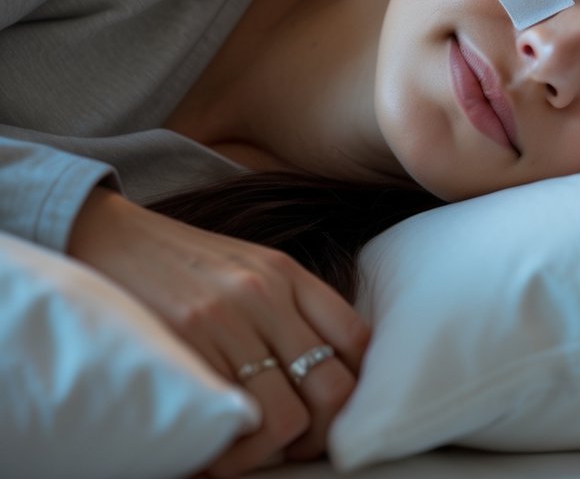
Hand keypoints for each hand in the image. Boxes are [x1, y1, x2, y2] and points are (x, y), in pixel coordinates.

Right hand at [68, 187, 369, 476]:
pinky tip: (217, 450)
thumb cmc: (186, 263)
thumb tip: (327, 369)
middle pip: (332, 388)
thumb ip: (291, 307)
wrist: (112, 238)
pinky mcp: (182, 349)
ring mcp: (224, 323)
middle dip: (323, 432)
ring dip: (271, 451)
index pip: (356, 340)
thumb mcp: (251, 266)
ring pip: (284, 417)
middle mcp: (264, 295)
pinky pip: (227, 423)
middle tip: (296, 445)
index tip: (332, 410)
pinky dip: (229, 453)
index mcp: (287, 273)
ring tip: (251, 449)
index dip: (355, 387)